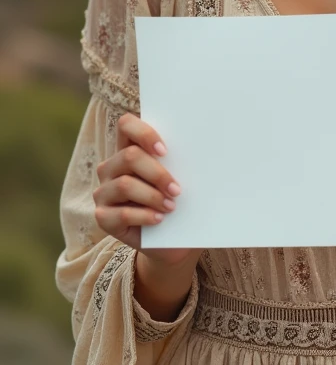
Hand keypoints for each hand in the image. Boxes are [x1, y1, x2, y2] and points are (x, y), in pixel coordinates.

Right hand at [93, 112, 191, 266]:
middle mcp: (111, 168)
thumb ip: (180, 162)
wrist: (172, 240)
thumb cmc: (178, 202)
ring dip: (153, 196)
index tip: (165, 150)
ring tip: (172, 206)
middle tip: (178, 189)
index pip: (126, 125)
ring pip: (124, 185)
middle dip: (157, 173)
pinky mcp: (103, 217)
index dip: (144, 133)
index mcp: (129, 149)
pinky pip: (121, 213)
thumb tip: (203, 148)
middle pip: (129, 157)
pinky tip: (159, 219)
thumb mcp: (180, 179)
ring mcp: (103, 192)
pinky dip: (144, 216)